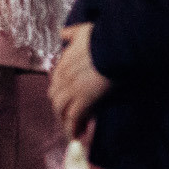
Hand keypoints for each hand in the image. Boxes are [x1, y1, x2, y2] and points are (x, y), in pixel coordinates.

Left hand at [51, 23, 112, 138]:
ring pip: (61, 109)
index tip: (67, 98)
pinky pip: (74, 118)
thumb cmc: (101, 37)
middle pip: (55, 97)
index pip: (55, 81)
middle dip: (60, 108)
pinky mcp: (84, 99)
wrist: (113, 45)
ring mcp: (72, 89)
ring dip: (65, 120)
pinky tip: (77, 136)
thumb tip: (64, 34)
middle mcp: (63, 77)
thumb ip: (71, 34)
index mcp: (63, 62)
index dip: (61, 91)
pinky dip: (73, 128)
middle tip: (68, 117)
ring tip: (72, 130)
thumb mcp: (82, 31)